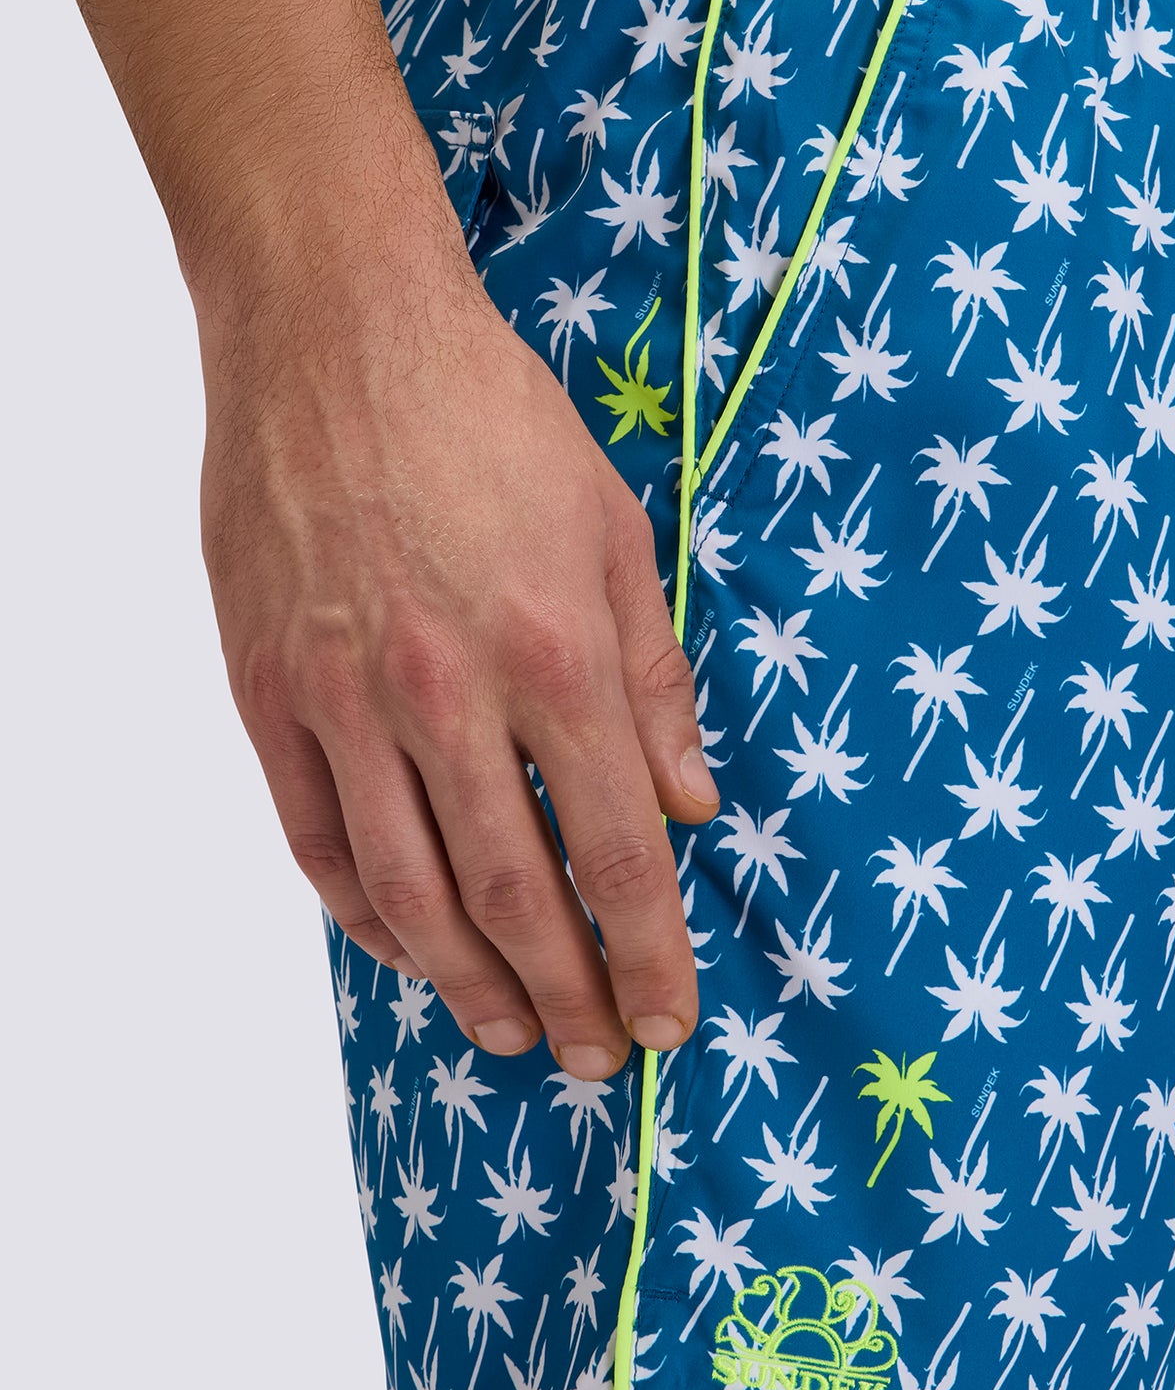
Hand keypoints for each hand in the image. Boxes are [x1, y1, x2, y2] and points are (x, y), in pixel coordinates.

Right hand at [201, 233, 715, 1074]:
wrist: (337, 331)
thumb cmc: (493, 420)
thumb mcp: (615, 531)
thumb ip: (656, 678)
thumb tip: (692, 803)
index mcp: (555, 654)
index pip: (616, 852)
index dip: (651, 953)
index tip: (673, 1017)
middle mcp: (448, 695)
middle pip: (517, 895)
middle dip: (571, 994)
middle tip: (602, 1058)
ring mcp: (344, 698)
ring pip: (409, 889)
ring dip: (468, 981)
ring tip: (514, 1032)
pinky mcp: (268, 688)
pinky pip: (315, 836)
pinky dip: (361, 911)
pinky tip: (405, 949)